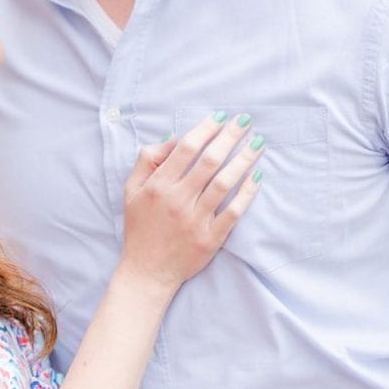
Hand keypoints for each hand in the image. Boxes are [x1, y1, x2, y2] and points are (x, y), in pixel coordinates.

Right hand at [119, 111, 264, 290]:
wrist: (147, 272)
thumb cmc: (140, 227)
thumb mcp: (131, 190)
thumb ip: (147, 160)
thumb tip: (173, 138)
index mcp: (158, 185)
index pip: (186, 149)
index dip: (205, 129)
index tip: (221, 116)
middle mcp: (178, 200)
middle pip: (209, 161)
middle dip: (230, 137)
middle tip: (246, 121)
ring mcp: (195, 220)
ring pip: (224, 183)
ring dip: (243, 160)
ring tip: (257, 144)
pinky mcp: (211, 238)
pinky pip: (234, 212)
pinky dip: (247, 193)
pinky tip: (257, 176)